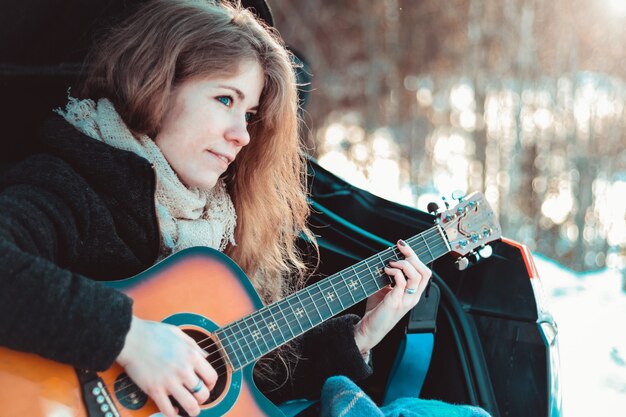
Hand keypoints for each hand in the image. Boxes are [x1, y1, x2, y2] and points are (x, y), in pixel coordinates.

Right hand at [116, 316, 216, 416]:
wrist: (130, 339)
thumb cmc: (152, 333)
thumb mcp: (178, 333)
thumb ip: (194, 345)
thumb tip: (205, 356)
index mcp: (191, 355)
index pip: (212, 377)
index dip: (211, 385)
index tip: (206, 386)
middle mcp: (183, 370)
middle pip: (203, 394)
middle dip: (203, 399)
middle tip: (198, 398)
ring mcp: (169, 382)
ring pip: (190, 406)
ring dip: (193, 411)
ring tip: (190, 410)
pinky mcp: (154, 390)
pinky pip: (168, 410)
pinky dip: (173, 414)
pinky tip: (173, 410)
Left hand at [354, 240, 431, 355]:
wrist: (369, 329)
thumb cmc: (377, 310)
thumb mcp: (386, 290)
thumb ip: (390, 277)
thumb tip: (388, 259)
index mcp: (413, 294)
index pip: (425, 273)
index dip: (416, 257)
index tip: (403, 246)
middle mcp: (413, 298)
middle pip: (424, 272)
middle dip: (412, 256)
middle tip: (399, 247)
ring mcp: (405, 301)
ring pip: (417, 276)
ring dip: (403, 264)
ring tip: (391, 262)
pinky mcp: (395, 302)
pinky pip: (401, 282)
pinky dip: (394, 271)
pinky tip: (386, 269)